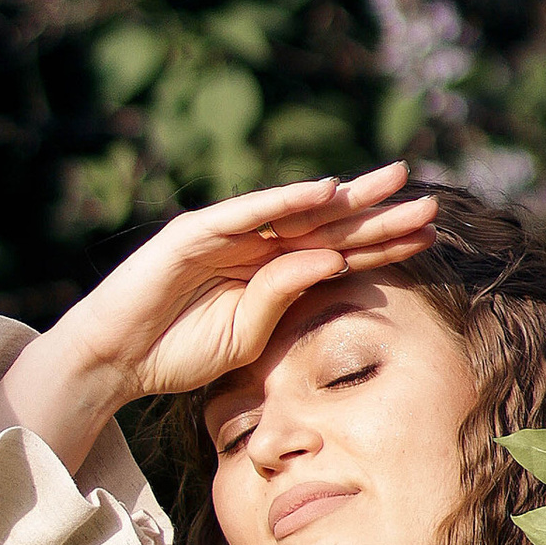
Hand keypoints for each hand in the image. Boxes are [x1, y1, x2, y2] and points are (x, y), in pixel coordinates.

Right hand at [0, 168, 438, 471]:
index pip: (336, 252)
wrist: (115, 360)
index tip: (429, 238)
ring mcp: (225, 233)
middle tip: (430, 202)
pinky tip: (325, 191)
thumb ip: (286, 298)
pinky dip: (285, 200)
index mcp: (269, 272)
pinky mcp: (194, 231)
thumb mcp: (248, 336)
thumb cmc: (177, 352)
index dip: (381, 245)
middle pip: (327, 225)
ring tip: (392, 184)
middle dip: (378, 215)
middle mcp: (253, 245)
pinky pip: (248, 212)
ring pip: (296, 211)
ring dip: (344, 198)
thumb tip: (333, 260)